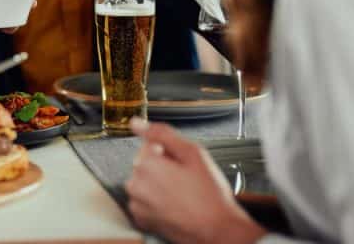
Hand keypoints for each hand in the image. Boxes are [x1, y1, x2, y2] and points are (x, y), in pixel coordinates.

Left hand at [124, 119, 265, 243]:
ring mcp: (137, 204)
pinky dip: (156, 200)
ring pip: (145, 182)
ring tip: (182, 192)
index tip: (182, 163)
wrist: (217, 230)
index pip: (149, 144)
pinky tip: (175, 203)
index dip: (169, 150)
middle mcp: (135, 184)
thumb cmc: (209, 195)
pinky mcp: (141, 219)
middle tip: (185, 178)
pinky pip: (144, 200)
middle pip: (146, 163)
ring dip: (159, 183)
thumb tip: (137, 123)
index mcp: (145, 164)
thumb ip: (162, 133)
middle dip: (163, 166)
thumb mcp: (193, 153)